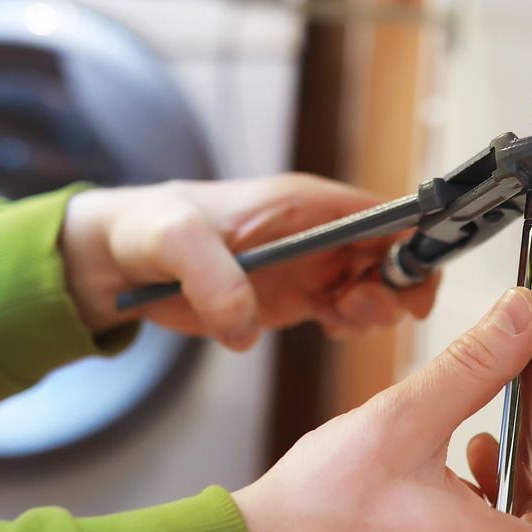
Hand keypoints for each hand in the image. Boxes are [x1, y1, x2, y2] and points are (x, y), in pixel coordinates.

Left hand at [59, 175, 439, 349]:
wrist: (118, 260)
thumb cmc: (148, 229)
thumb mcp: (173, 241)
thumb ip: (211, 276)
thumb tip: (245, 325)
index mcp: (303, 203)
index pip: (385, 214)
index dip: (413, 244)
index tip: (412, 284)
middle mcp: (317, 232)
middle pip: (393, 255)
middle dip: (395, 287)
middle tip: (355, 310)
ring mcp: (309, 266)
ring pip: (376, 288)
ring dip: (372, 310)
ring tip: (336, 320)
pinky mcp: (294, 298)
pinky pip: (345, 312)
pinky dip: (348, 325)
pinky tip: (326, 328)